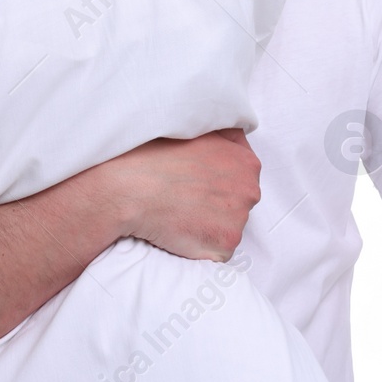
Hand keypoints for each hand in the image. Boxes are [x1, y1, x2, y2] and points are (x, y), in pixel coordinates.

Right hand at [102, 128, 260, 261]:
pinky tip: (181, 230)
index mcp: (247, 163)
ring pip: (228, 227)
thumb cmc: (157, 156)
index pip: (243, 176)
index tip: (197, 182)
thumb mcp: (198, 130)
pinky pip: (217, 250)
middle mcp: (250, 192)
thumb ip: (225, 136)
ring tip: (181, 213)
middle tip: (187, 197)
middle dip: (217, 203)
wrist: (132, 188)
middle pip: (238, 203)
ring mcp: (239, 220)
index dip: (217, 179)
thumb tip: (235, 137)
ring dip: (208, 225)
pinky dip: (201, 245)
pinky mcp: (224, 245)